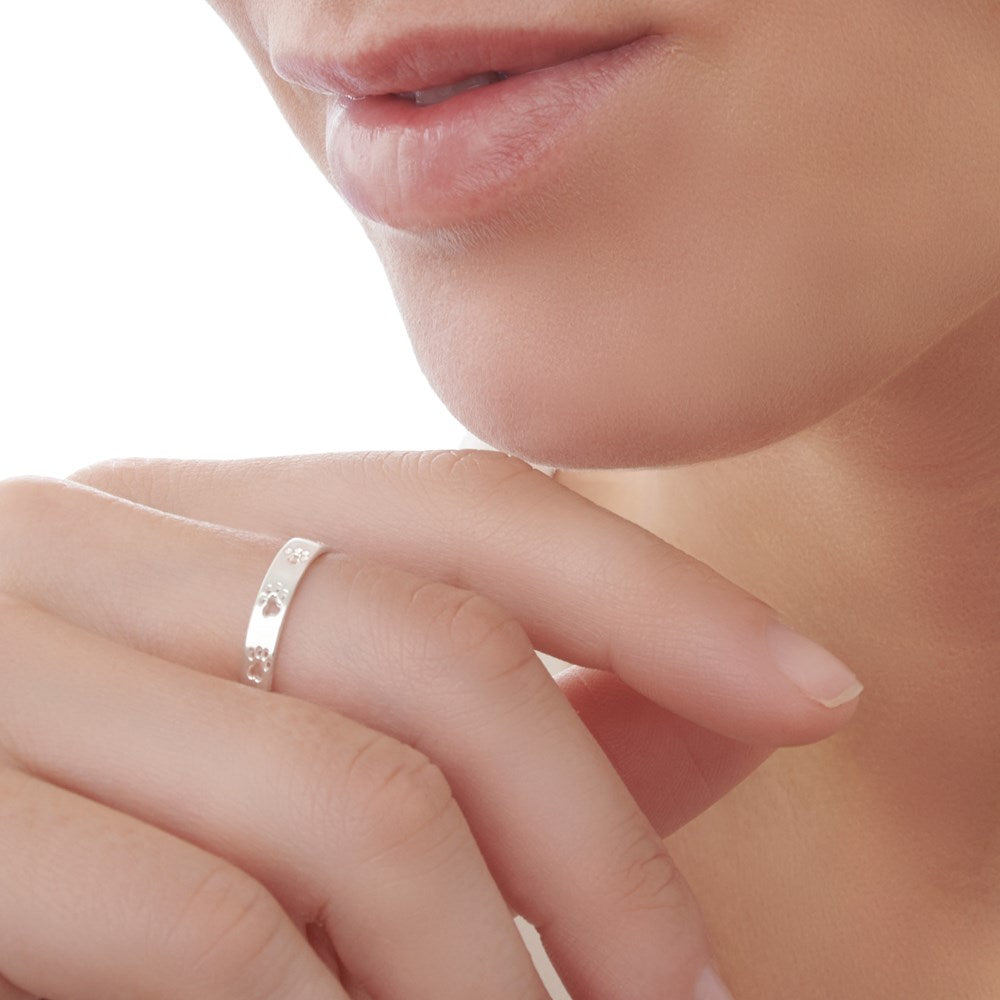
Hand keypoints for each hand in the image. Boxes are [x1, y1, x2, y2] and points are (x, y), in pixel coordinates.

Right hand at [0, 450, 860, 998]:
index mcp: (172, 514)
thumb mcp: (292, 755)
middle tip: (683, 998)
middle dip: (603, 842)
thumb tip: (733, 704)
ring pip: (353, 794)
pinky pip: (215, 926)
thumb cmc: (96, 843)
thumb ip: (507, 724)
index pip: (462, 502)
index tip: (813, 692)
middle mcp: (73, 545)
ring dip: (491, 966)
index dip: (657, 590)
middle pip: (435, 644)